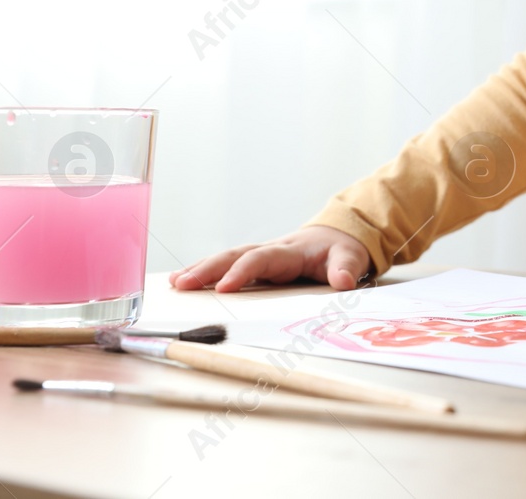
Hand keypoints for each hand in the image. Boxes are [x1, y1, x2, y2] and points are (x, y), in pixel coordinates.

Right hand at [169, 225, 370, 292]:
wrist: (336, 237)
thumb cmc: (340, 250)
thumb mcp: (350, 257)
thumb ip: (346, 268)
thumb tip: (344, 281)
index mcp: (290, 251)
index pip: (261, 259)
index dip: (243, 271)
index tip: (224, 287)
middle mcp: (269, 251)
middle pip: (234, 255)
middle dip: (208, 269)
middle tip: (182, 284)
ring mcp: (259, 257)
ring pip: (225, 259)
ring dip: (200, 270)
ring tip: (175, 283)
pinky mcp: (254, 266)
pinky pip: (226, 267)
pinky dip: (205, 273)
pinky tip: (182, 282)